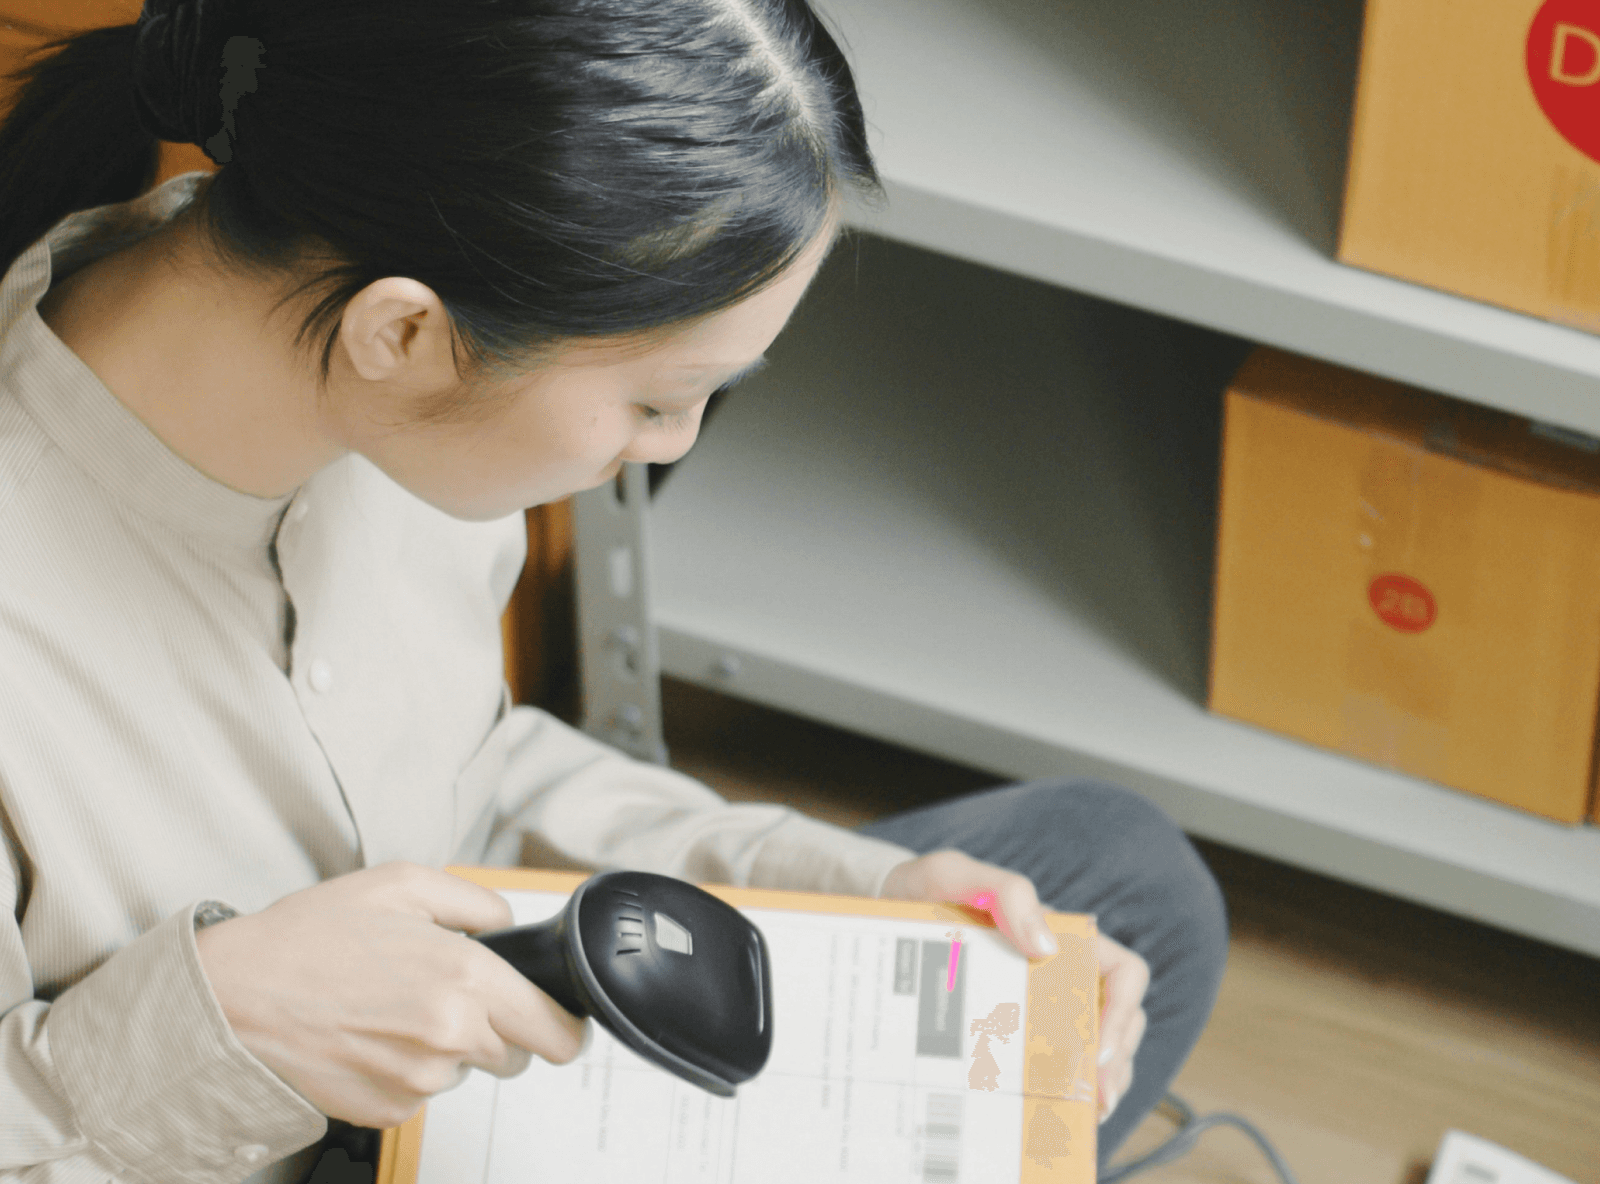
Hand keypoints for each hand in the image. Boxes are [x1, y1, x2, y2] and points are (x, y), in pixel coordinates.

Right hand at [194, 861, 587, 1129]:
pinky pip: (421, 1093)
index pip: (555, 1030)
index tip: (559, 1022)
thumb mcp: (402, 884)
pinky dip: (406, 1069)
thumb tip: (510, 927)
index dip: (563, 1026)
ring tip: (392, 1007)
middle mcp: (450, 1037)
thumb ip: (476, 904)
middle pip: (516, 1055)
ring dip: (447, 1047)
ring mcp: (418, 1082)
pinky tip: (369, 1035)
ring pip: (465, 1071)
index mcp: (466, 979)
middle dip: (496, 1028)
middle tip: (445, 994)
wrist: (234, 997)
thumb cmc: (310, 937)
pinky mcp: (387, 1111)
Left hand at [879, 850, 1149, 1123]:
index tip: (1096, 1050)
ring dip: (1092, 1086)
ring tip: (1073, 1115)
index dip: (1123, 1013)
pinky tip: (1037, 1112)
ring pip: (1089, 1051)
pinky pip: (1041, 1065)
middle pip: (1116, 1024)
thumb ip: (1006, 893)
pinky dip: (1051, 1092)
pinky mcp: (1002, 1030)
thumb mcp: (954, 875)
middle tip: (1090, 1102)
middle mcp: (1055, 975)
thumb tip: (1046, 946)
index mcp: (1059, 937)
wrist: (877, 910)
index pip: (1123, 974)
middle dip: (1112, 1066)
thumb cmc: (921, 889)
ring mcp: (1032, 1005)